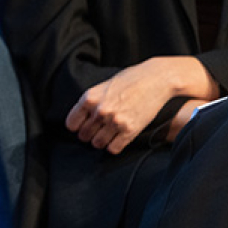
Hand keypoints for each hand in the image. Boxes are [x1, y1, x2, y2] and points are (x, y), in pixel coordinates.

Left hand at [65, 56, 217, 154]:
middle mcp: (100, 111)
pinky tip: (118, 139)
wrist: (155, 79)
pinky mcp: (130, 130)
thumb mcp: (103, 87)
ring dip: (101, 142)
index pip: (71, 124)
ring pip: (97, 144)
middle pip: (84, 135)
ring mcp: (114, 121)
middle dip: (89, 135)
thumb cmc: (129, 80)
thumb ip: (91, 102)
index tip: (82, 126)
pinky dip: (114, 146)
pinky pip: (113, 149)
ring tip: (107, 135)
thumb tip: (81, 118)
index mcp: (89, 98)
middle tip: (97, 131)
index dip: (77, 126)